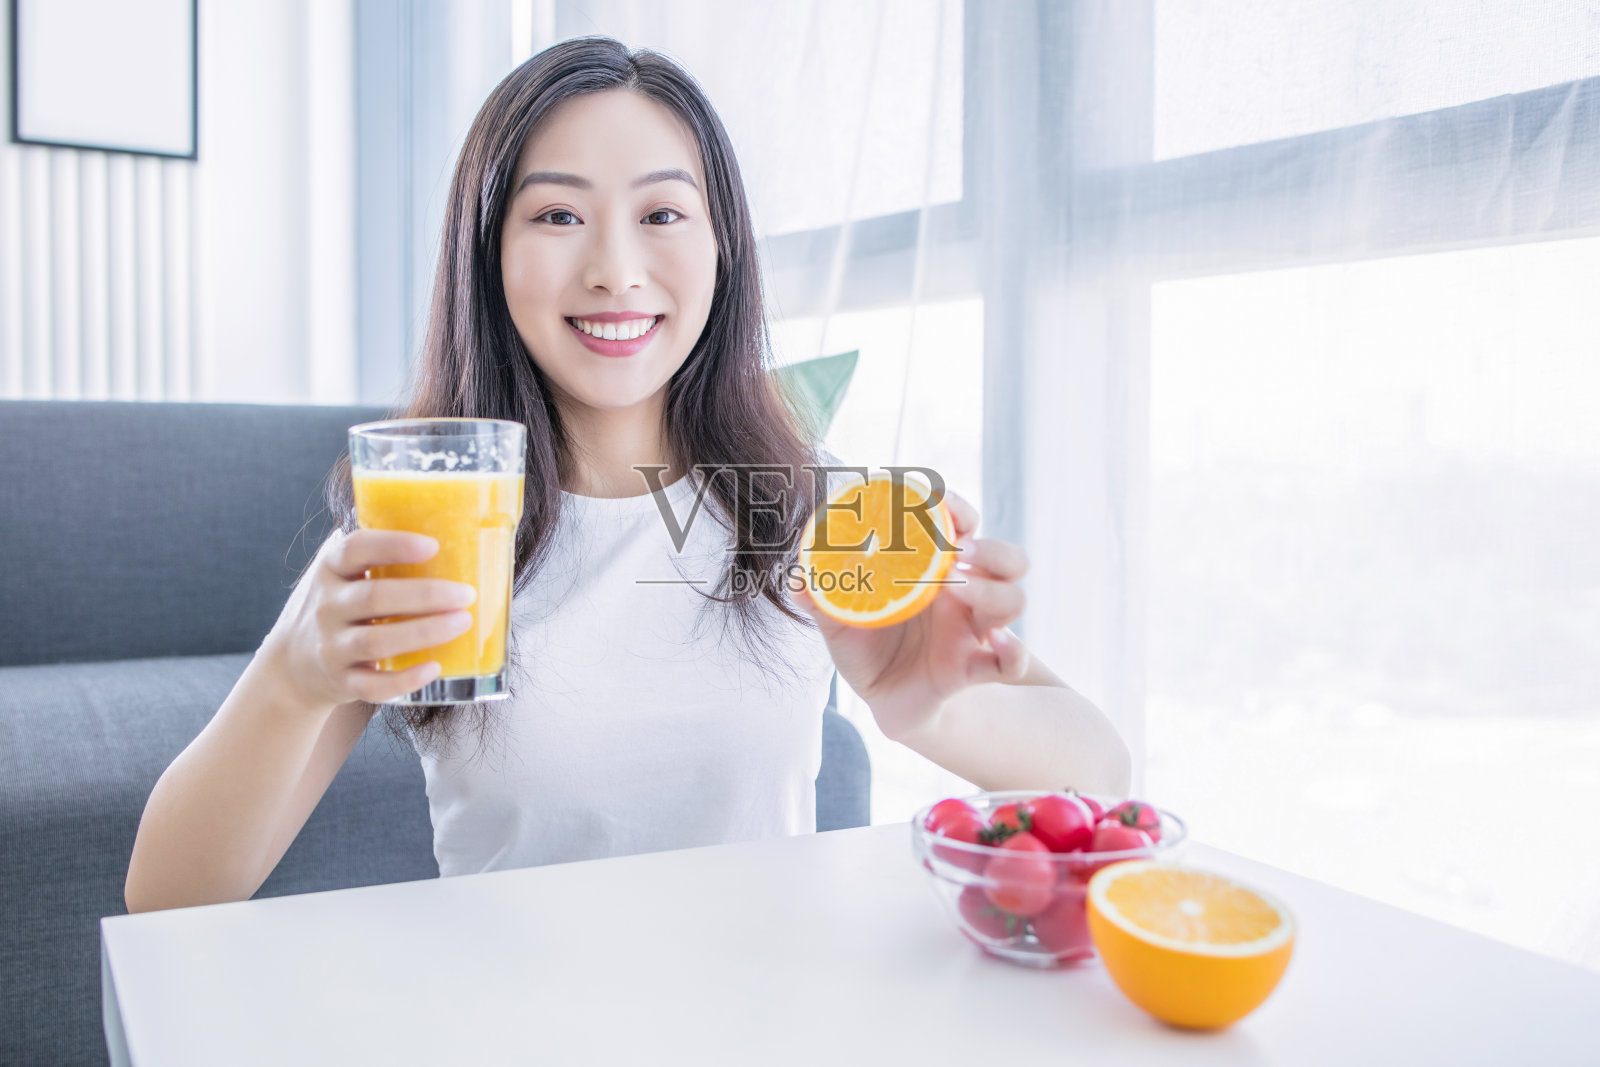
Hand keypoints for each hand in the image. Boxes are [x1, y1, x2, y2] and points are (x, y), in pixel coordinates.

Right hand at [260, 529, 478, 709]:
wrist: (291, 663)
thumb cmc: (337, 605)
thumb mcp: (342, 572)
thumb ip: (376, 550)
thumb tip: (445, 519)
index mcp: (331, 569)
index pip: (356, 549)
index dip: (394, 546)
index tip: (432, 546)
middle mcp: (327, 606)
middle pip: (375, 597)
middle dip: (426, 595)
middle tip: (466, 594)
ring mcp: (331, 646)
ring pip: (377, 641)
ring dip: (424, 632)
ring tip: (463, 622)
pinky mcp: (341, 681)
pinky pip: (372, 686)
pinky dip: (404, 680)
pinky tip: (434, 668)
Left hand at [791, 490, 1028, 742]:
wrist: (882, 700)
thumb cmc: (868, 649)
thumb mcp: (838, 622)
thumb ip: (818, 597)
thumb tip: (794, 576)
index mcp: (934, 572)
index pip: (963, 527)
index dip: (958, 508)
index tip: (940, 500)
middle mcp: (964, 595)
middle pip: (1008, 559)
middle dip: (994, 549)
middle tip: (961, 550)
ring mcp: (975, 630)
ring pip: (1013, 600)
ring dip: (994, 591)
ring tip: (961, 589)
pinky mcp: (975, 668)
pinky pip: (1010, 662)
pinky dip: (1013, 653)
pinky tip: (999, 646)